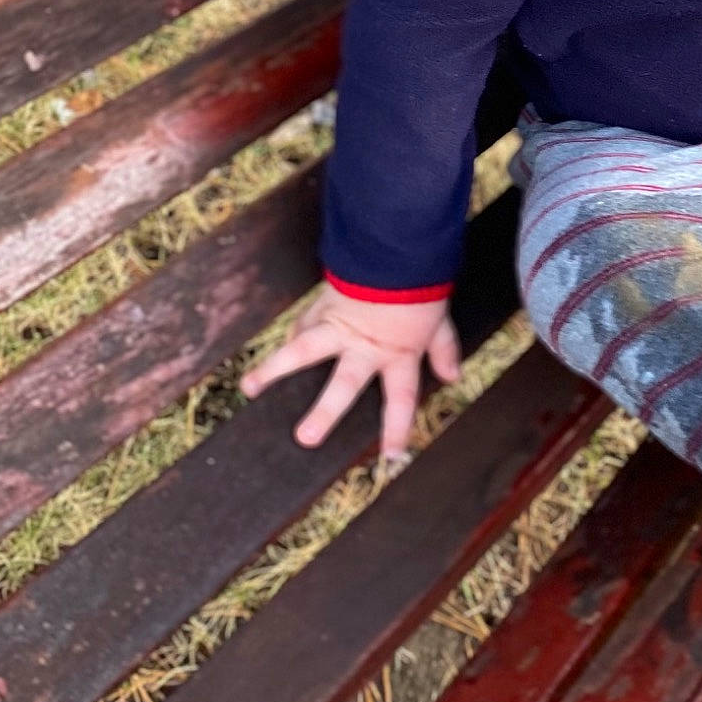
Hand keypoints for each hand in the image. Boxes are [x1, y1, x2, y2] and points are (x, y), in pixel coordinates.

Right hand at [241, 282, 459, 455]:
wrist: (397, 245)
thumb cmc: (421, 283)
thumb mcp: (439, 318)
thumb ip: (443, 348)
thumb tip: (452, 376)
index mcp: (397, 352)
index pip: (399, 398)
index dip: (396, 428)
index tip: (390, 456)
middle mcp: (364, 345)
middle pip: (343, 383)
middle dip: (325, 412)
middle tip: (305, 438)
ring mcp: (338, 325)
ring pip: (302, 350)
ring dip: (273, 369)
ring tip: (249, 387)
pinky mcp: (322, 306)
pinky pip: (302, 327)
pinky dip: (288, 341)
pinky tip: (269, 362)